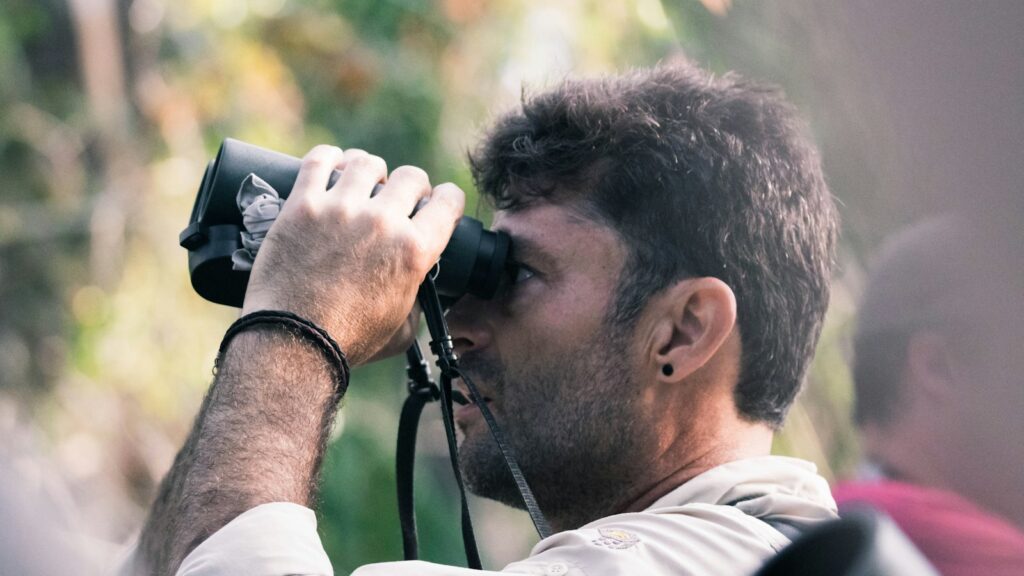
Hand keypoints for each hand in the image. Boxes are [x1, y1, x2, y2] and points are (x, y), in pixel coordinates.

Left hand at [241, 146, 464, 365]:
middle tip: (396, 199)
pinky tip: (330, 166)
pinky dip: (329, 158)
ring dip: (369, 171)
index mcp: (414, 251)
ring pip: (366, 162)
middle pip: (411, 176)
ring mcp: (341, 209)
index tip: (437, 203)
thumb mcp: (402, 330)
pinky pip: (319, 160)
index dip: (447, 199)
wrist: (293, 342)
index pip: (448, 201)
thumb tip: (416, 288)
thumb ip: (417, 302)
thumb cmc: (348, 342)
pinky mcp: (303, 205)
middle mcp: (382, 222)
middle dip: (410, 187)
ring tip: (360, 183)